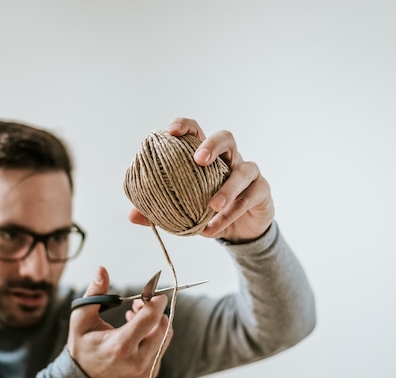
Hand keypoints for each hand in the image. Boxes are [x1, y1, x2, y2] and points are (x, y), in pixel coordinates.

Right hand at [67, 267, 171, 377]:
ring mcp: (146, 369)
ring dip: (156, 321)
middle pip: (163, 326)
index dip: (156, 301)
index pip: (151, 318)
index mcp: (120, 346)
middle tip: (139, 303)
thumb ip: (94, 293)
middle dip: (155, 309)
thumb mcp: (81, 319)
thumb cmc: (82, 347)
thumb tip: (102, 270)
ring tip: (136, 315)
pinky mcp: (150, 373)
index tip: (155, 292)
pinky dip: (154, 335)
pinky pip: (161, 347)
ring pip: (165, 336)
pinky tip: (137, 331)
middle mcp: (137, 360)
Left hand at [129, 117, 274, 241]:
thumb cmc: (209, 213)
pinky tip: (213, 227)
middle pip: (226, 138)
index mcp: (209, 157)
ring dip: (227, 188)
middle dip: (212, 145)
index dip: (185, 126)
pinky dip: (231, 214)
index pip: (197, 132)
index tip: (170, 132)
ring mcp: (249, 172)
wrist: (241, 233)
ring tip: (212, 205)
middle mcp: (230, 158)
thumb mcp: (184, 212)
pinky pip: (248, 199)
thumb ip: (159, 212)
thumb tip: (132, 215)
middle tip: (198, 160)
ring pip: (243, 171)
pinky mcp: (263, 191)